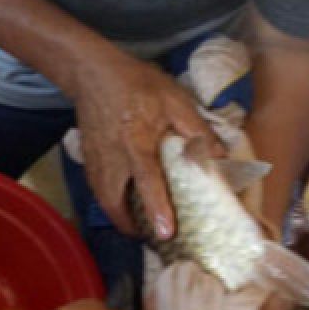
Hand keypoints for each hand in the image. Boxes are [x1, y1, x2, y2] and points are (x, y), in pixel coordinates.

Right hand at [71, 51, 224, 238]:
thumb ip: (196, 129)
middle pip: (114, 202)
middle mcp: (112, 156)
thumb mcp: (174, 99)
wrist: (94, 72)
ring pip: (103, 199)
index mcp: (136, 141)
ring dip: (119, 216)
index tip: (165, 233)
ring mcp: (96, 159)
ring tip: (138, 226)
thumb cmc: (137, 84)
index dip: (156, 208)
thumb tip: (221, 157)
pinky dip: (109, 202)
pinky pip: (97, 188)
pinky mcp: (87, 158)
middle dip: (130, 226)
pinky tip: (122, 202)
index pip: (146, 180)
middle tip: (152, 237)